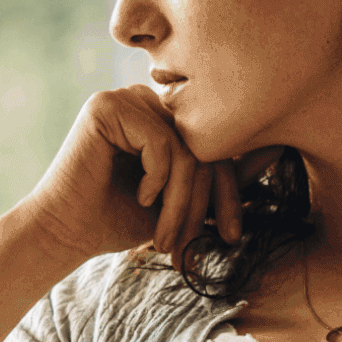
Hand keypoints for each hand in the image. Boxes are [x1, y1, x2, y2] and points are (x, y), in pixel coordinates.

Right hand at [16, 86, 284, 266]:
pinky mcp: (107, 106)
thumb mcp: (183, 200)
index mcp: (164, 116)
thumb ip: (220, 175)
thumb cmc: (119, 220)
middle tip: (198, 243)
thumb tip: (276, 151)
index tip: (231, 234)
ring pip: (186, 147)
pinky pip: (160, 141)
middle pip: (205, 144)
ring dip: (182, 200)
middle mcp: (146, 99)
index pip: (216, 144)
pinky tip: (141, 199)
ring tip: (166, 235)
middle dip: (208, 201)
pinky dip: (158, 179)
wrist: (66, 233)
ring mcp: (125, 97)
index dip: (229, 191)